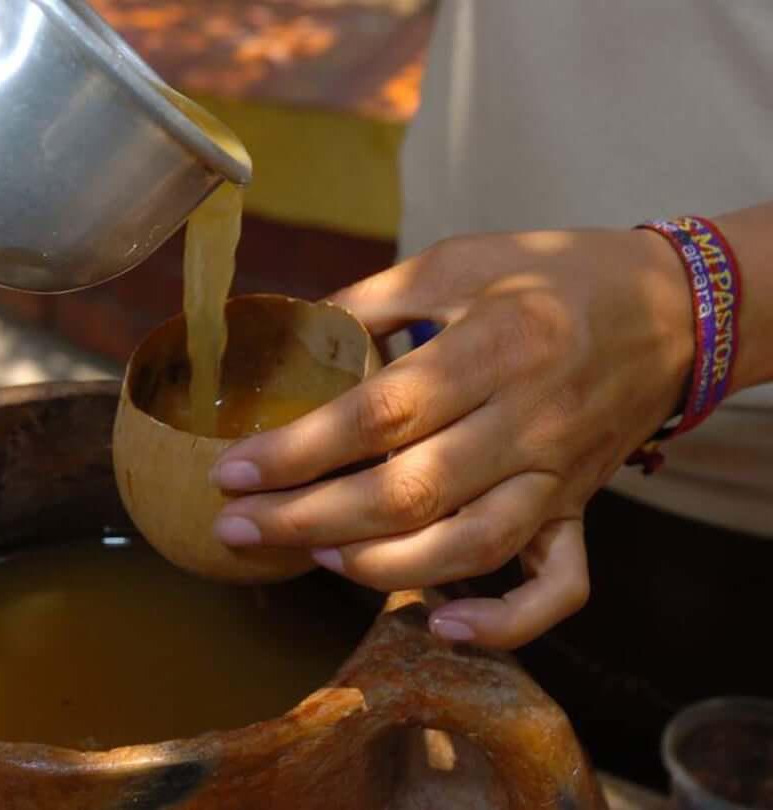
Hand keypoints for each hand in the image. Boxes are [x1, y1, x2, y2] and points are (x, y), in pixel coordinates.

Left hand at [211, 228, 694, 648]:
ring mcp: (558, 475)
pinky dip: (504, 622)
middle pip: (408, 492)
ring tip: (308, 552)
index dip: (298, 449)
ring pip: (466, 548)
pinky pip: (559, 586)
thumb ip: (373, 298)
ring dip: (377, 566)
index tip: (231, 469)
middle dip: (307, 519)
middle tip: (236, 525)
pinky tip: (440, 626)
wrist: (670, 309)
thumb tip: (290, 334)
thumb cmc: (552, 275)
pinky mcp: (579, 509)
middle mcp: (528, 422)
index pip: (380, 414)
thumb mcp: (459, 260)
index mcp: (494, 347)